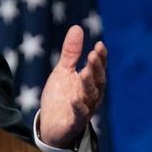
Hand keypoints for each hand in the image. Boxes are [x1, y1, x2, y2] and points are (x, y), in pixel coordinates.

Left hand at [37, 25, 106, 148]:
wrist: (50, 124)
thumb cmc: (61, 96)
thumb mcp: (63, 71)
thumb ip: (71, 52)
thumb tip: (77, 27)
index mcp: (89, 83)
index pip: (98, 69)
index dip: (101, 58)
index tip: (100, 45)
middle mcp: (90, 96)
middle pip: (98, 82)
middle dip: (96, 69)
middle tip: (93, 55)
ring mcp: (84, 110)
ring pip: (90, 97)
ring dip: (88, 85)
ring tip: (84, 73)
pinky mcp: (74, 123)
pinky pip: (79, 116)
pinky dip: (79, 108)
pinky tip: (75, 99)